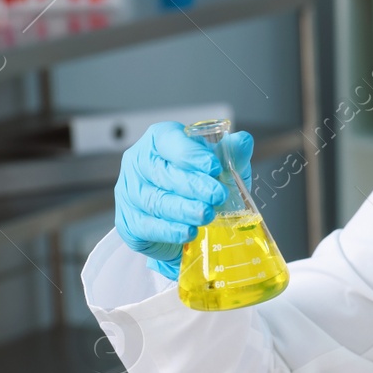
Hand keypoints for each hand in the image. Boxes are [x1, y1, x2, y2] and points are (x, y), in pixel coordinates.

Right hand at [114, 123, 253, 279]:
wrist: (183, 217)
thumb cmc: (200, 181)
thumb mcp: (221, 166)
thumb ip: (231, 153)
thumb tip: (243, 141)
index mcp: (159, 140)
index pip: (169, 140)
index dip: (190, 153)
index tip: (214, 166)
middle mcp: (138, 163)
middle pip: (161, 172)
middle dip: (192, 185)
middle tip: (217, 195)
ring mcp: (130, 192)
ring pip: (154, 200)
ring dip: (183, 209)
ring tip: (206, 214)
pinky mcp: (129, 221)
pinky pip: (147, 226)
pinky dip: (170, 230)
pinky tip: (189, 232)